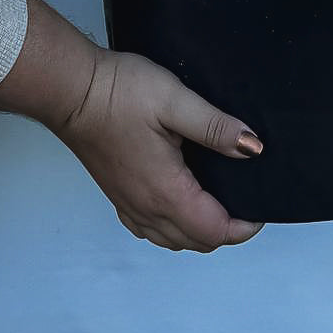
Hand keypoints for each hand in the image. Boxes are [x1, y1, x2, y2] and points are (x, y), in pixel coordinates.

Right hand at [56, 47, 264, 252]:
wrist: (72, 91)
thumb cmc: (119, 93)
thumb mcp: (176, 100)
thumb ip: (216, 128)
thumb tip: (253, 148)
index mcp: (165, 190)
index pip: (214, 231)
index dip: (244, 226)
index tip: (260, 208)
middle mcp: (145, 206)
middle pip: (196, 242)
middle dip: (226, 230)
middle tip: (246, 203)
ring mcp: (128, 203)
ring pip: (172, 240)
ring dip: (200, 231)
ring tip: (220, 203)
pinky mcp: (117, 194)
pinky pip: (150, 229)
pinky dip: (173, 227)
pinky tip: (180, 203)